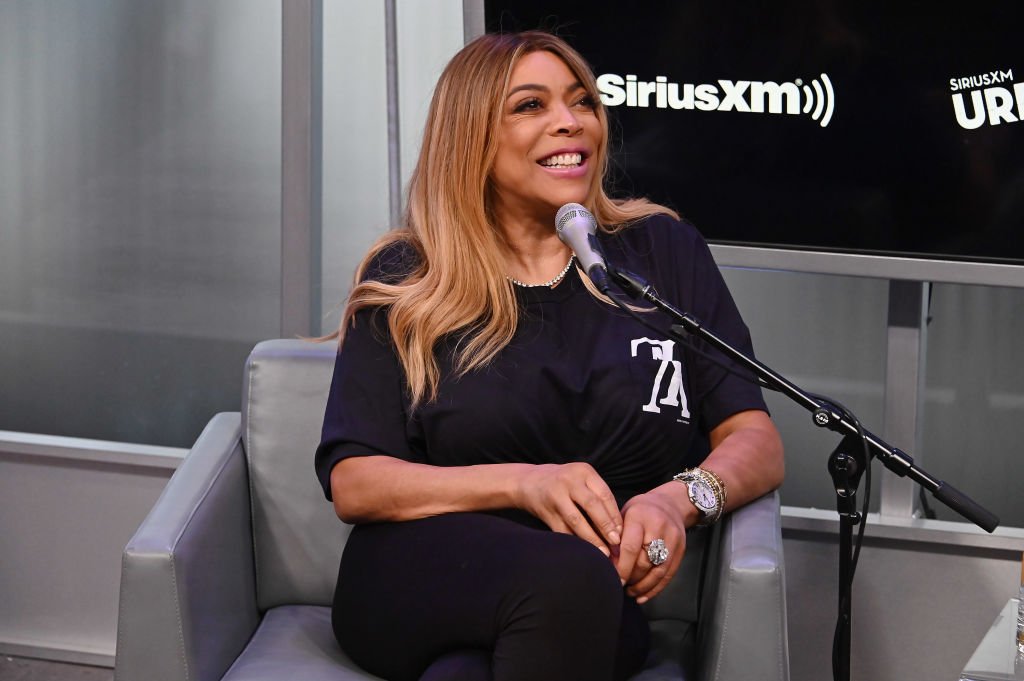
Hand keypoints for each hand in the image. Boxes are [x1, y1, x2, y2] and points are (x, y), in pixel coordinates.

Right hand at [515, 462, 622, 556]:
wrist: (527, 481)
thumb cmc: (563, 482)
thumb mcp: (580, 479)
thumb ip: (597, 496)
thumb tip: (617, 527)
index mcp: (583, 471)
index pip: (604, 494)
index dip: (615, 515)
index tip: (622, 532)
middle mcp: (569, 481)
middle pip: (592, 505)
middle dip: (606, 526)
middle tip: (616, 542)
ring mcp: (555, 496)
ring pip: (576, 520)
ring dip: (591, 538)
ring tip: (603, 552)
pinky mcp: (545, 511)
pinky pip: (562, 530)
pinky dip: (575, 542)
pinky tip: (585, 551)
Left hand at [615, 484, 689, 602]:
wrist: (670, 503)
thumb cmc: (640, 510)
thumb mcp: (623, 515)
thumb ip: (615, 537)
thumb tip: (606, 563)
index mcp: (639, 516)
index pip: (631, 548)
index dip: (621, 567)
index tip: (613, 579)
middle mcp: (659, 527)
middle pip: (645, 561)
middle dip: (631, 577)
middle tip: (618, 586)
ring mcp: (673, 539)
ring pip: (658, 571)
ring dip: (643, 586)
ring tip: (630, 593)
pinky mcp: (682, 549)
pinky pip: (669, 574)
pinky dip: (656, 588)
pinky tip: (643, 595)